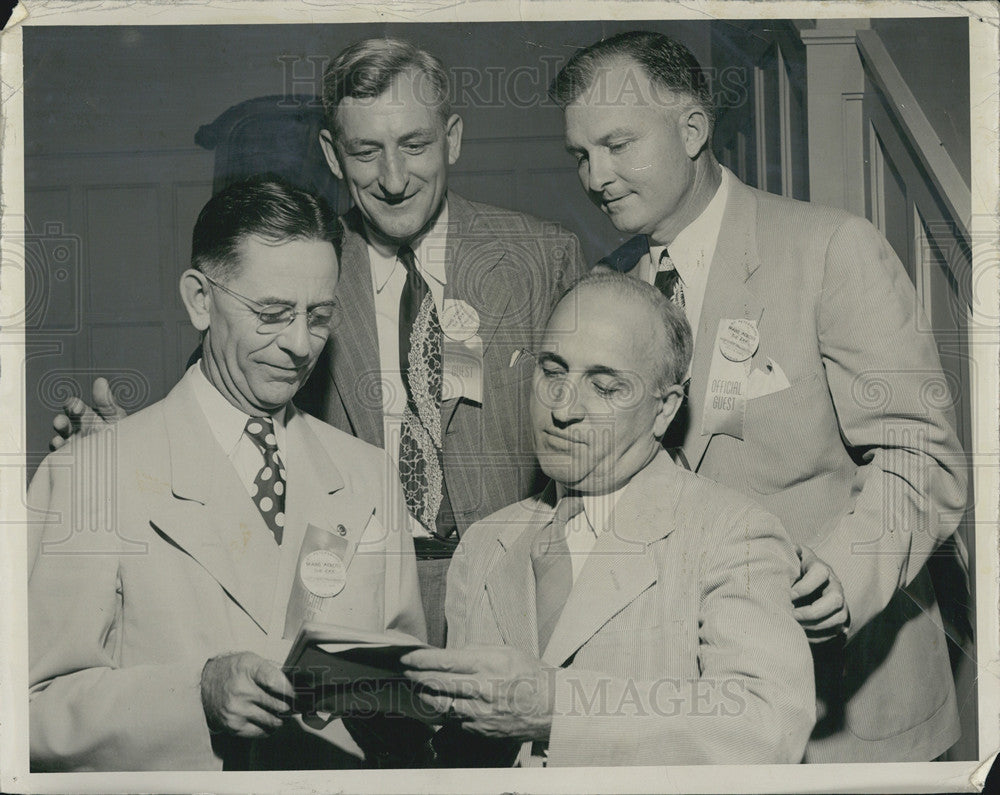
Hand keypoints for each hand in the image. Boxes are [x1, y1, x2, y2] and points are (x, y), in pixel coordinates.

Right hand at [49, 377, 127, 450]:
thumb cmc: (121, 432)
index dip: (73, 405)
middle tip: (60, 423)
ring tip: (59, 440)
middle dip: (60, 422)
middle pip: (63, 423)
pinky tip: (65, 452)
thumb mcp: (116, 416)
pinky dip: (62, 454)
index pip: (74, 406)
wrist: (127, 454)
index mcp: (86, 415)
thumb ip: (106, 401)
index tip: (77, 409)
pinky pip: (63, 456)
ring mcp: (74, 444)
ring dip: (57, 440)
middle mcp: (78, 428)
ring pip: (60, 439)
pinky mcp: (74, 458)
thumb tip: (100, 381)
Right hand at [200, 652, 295, 738]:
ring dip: (282, 718)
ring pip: (273, 721)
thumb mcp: (251, 660)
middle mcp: (241, 690)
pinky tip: (269, 720)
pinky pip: (261, 732)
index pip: (276, 681)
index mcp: (248, 668)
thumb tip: (297, 685)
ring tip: (282, 712)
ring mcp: (236, 709)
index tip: (299, 694)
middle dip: (290, 705)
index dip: (291, 689)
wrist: (204, 683)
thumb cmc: (233, 670)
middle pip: (279, 704)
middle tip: (294, 704)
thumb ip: (272, 670)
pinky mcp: (233, 725)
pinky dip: (269, 727)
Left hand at [401, 646, 554, 741]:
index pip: (444, 662)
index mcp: (487, 666)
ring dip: (425, 694)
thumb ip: (477, 650)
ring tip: (418, 685)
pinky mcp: (480, 729)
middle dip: (416, 676)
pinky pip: (453, 719)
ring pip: (439, 704)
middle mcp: (480, 690)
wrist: (552, 708)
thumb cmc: (532, 675)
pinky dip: (443, 710)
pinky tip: (439, 702)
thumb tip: (453, 652)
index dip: (421, 660)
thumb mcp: (507, 651)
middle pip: (436, 683)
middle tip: (405, 670)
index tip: (407, 656)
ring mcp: (479, 713)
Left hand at [792, 545, 849, 642]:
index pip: (820, 573)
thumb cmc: (794, 569)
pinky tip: (802, 633)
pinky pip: (835, 632)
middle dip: (813, 611)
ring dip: (814, 625)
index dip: (805, 585)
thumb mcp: (792, 558)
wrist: (803, 582)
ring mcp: (840, 603)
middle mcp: (834, 585)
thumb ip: (790, 553)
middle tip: (792, 614)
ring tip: (795, 625)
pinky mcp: (839, 619)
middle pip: (835, 599)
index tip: (789, 594)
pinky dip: (818, 636)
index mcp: (821, 568)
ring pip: (837, 618)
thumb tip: (792, 548)